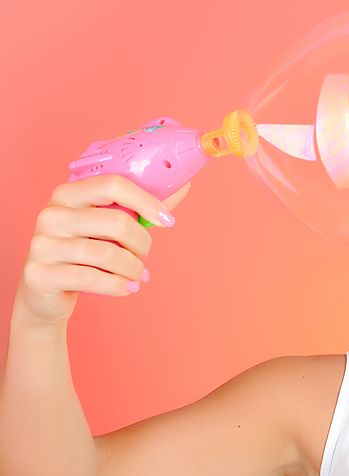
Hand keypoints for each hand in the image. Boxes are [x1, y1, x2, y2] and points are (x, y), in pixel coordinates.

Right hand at [15, 175, 191, 326]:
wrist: (46, 291)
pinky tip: (128, 287)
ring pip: (107, 254)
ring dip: (133, 268)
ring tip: (139, 274)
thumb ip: (139, 208)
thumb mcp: (107, 227)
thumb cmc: (86, 251)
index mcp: (68, 194)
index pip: (113, 185)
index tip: (167, 221)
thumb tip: (181, 186)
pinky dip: (119, 285)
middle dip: (142, 243)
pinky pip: (92, 278)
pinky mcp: (39, 274)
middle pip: (116, 222)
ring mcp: (42, 244)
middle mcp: (51, 215)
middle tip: (145, 255)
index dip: (146, 201)